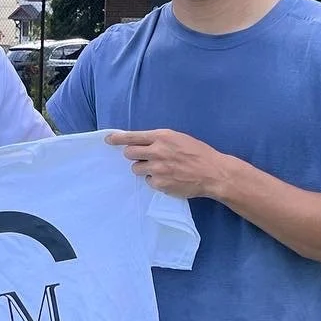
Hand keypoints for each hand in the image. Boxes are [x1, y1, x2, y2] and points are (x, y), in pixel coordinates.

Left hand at [106, 129, 231, 199]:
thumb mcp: (179, 138)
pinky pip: (148, 181)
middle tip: (143, 157)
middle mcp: (157, 151)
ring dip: (144, 169)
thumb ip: (159, 140)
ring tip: (161, 169)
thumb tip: (141, 143)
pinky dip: (154, 180)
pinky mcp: (159, 184)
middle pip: (129, 153)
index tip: (108, 139)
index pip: (133, 136)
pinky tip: (168, 178)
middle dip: (133, 155)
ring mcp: (157, 169)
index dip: (117, 138)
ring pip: (136, 168)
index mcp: (162, 137)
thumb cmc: (198, 153)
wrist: (212, 173)